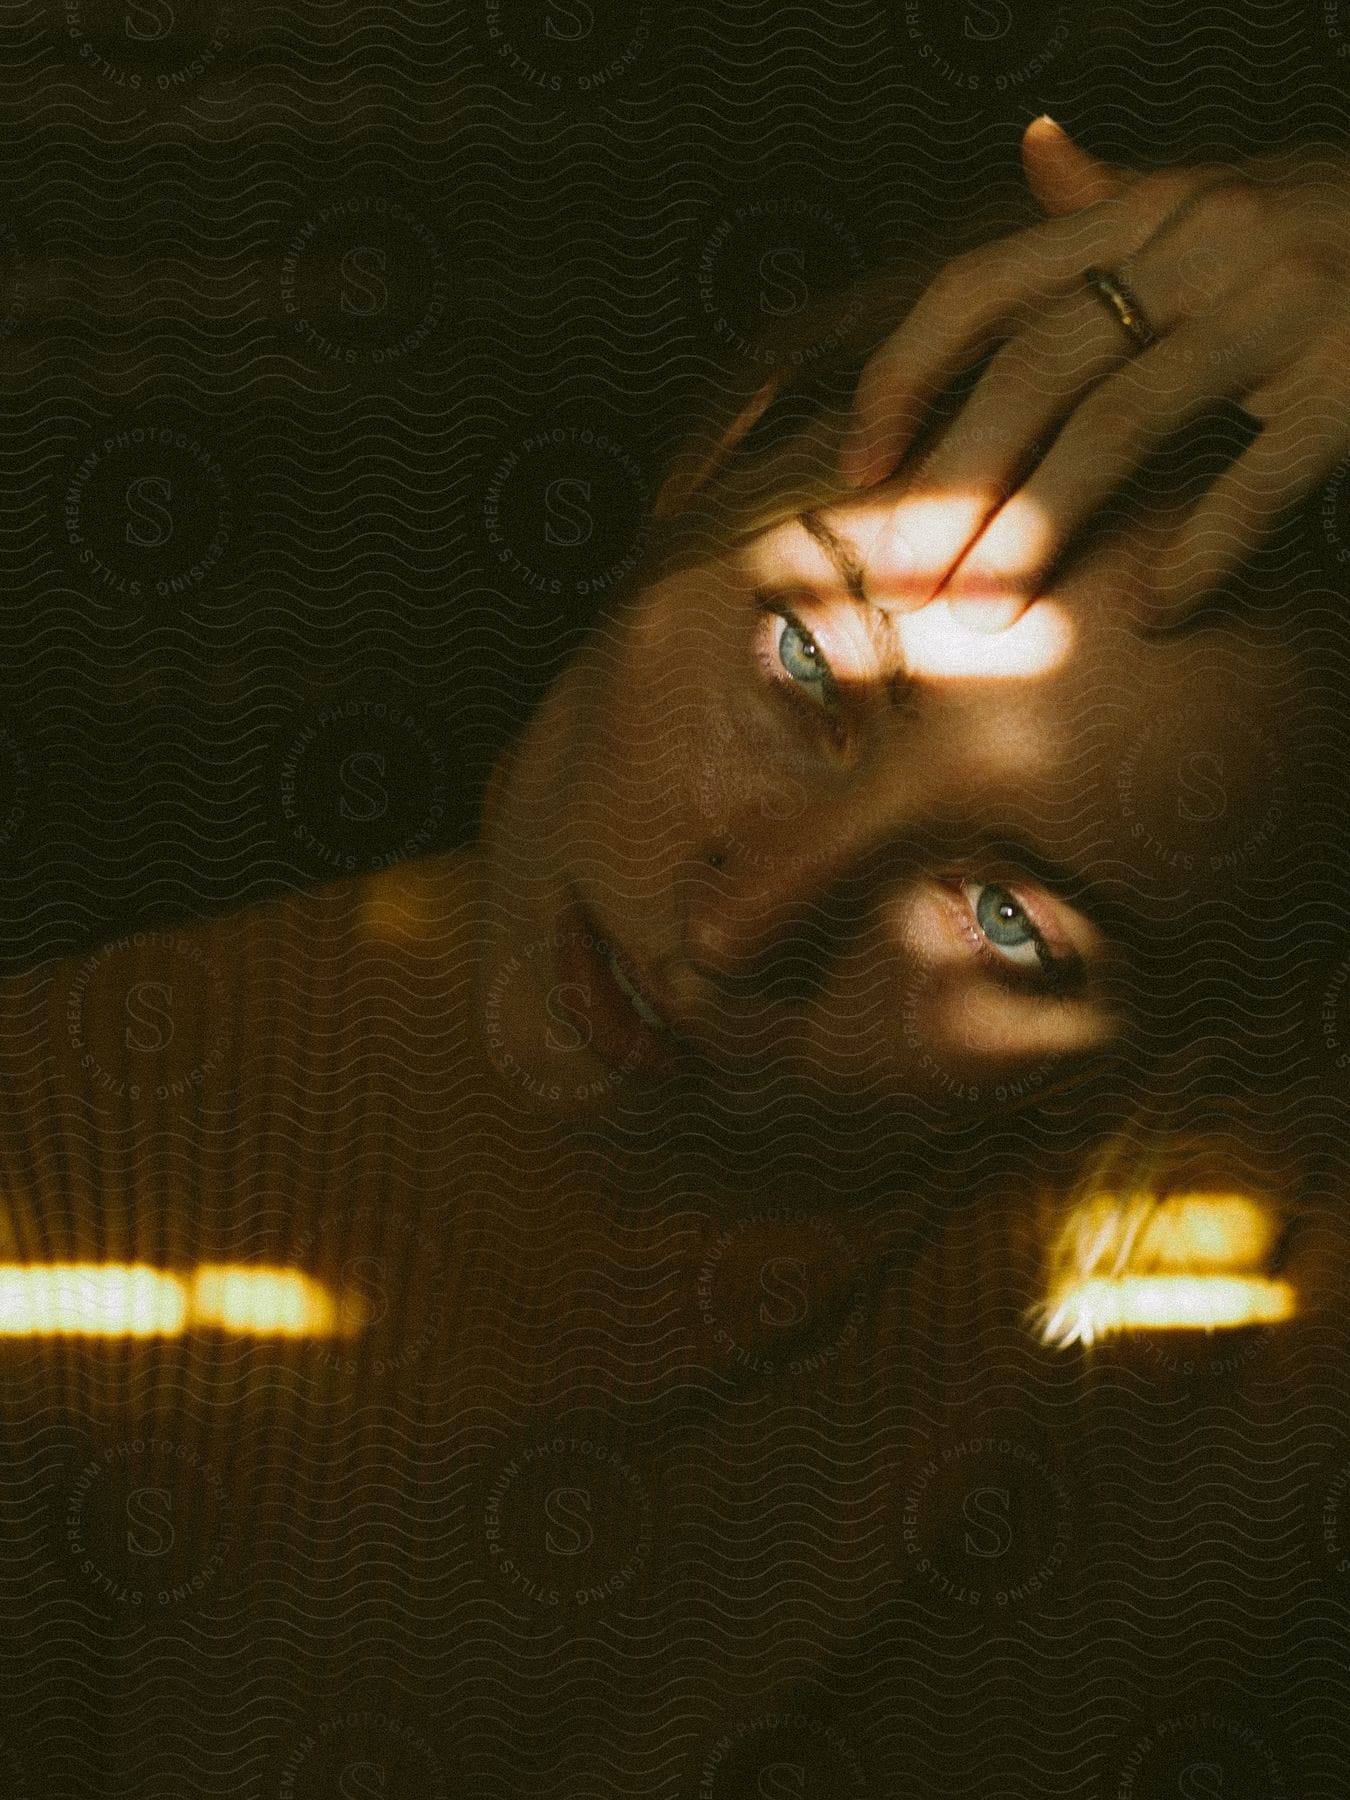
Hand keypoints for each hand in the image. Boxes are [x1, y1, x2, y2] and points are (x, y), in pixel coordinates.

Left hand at [839, 120, 1349, 626]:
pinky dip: (1198, 551)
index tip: (857, 470)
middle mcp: (1204, 245)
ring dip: (1037, 528)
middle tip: (898, 587)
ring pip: (1122, 422)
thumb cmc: (1337, 223)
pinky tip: (1151, 616)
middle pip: (1036, 367)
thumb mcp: (1221, 196)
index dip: (905, 378)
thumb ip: (1119, 201)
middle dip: (953, 484)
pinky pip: (1261, 477)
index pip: (985, 288)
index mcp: (1152, 211)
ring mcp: (1284, 305)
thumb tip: (1036, 152)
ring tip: (984, 618)